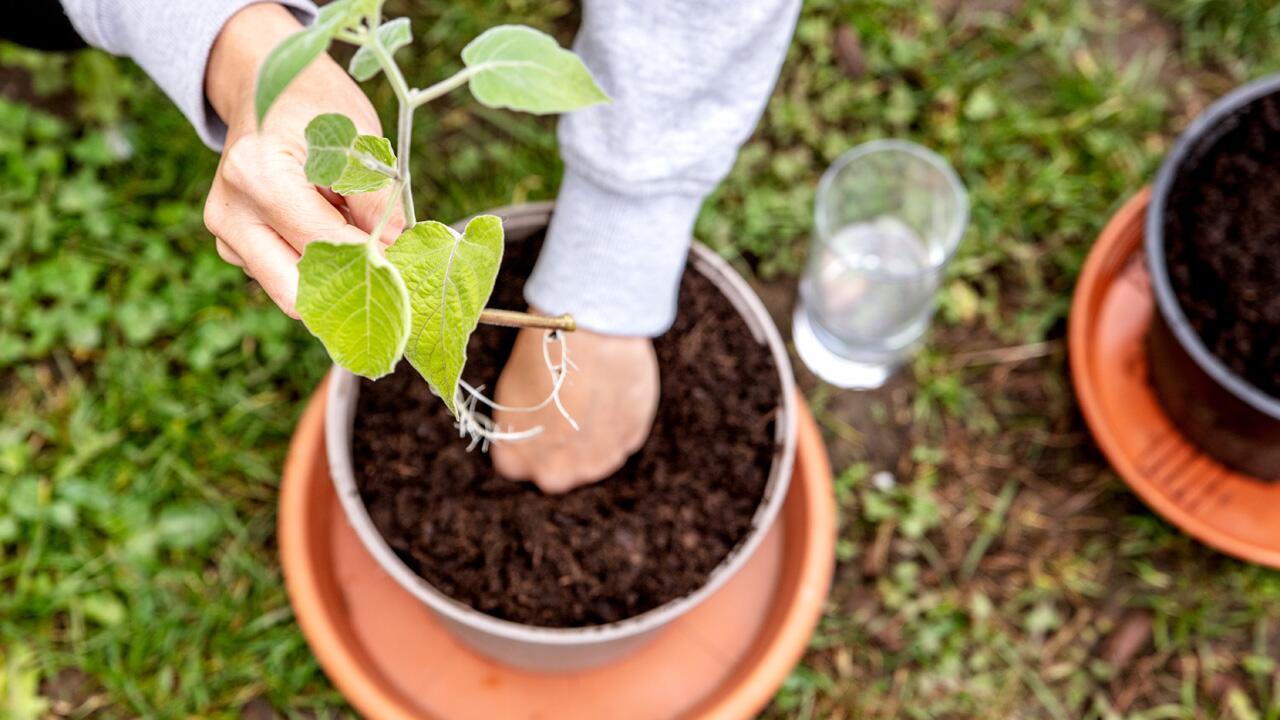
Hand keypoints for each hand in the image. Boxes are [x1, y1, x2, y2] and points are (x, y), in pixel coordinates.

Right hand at [202, 4, 402, 316]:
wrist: (267, 86)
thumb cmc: (318, 106)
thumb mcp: (360, 139)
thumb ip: (379, 200)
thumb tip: (399, 253)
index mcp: (258, 175)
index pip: (325, 244)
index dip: (373, 262)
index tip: (410, 269)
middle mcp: (231, 212)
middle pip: (296, 290)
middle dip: (348, 290)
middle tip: (393, 280)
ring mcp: (226, 234)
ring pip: (290, 291)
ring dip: (333, 279)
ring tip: (357, 237)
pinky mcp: (233, 247)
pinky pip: (283, 277)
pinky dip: (316, 269)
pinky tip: (331, 232)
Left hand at [490, 321, 659, 493]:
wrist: (592, 334)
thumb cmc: (544, 357)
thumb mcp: (510, 393)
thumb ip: (518, 427)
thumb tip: (530, 430)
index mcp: (518, 462)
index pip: (515, 467)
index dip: (525, 443)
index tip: (534, 421)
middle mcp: (557, 474)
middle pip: (556, 472)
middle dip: (559, 449)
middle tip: (564, 412)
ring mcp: (598, 463)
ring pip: (592, 461)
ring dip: (590, 440)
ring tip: (590, 400)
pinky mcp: (630, 442)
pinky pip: (621, 440)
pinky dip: (616, 424)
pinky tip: (610, 395)